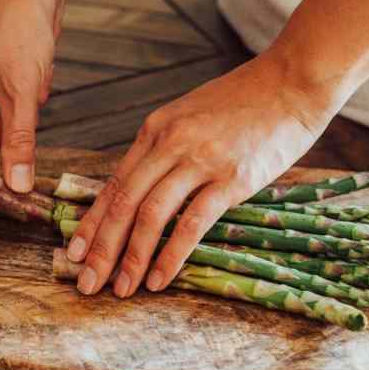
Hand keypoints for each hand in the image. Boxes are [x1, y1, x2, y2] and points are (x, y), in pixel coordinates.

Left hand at [67, 53, 332, 297]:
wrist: (294, 81)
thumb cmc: (248, 102)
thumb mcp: (193, 116)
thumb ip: (168, 149)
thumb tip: (148, 189)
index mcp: (157, 129)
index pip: (114, 184)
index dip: (91, 223)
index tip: (74, 252)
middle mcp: (171, 143)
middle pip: (124, 203)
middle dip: (102, 248)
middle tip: (88, 283)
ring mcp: (201, 160)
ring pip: (152, 215)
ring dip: (132, 257)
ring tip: (122, 288)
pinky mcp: (232, 178)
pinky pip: (192, 223)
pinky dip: (172, 255)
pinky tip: (160, 278)